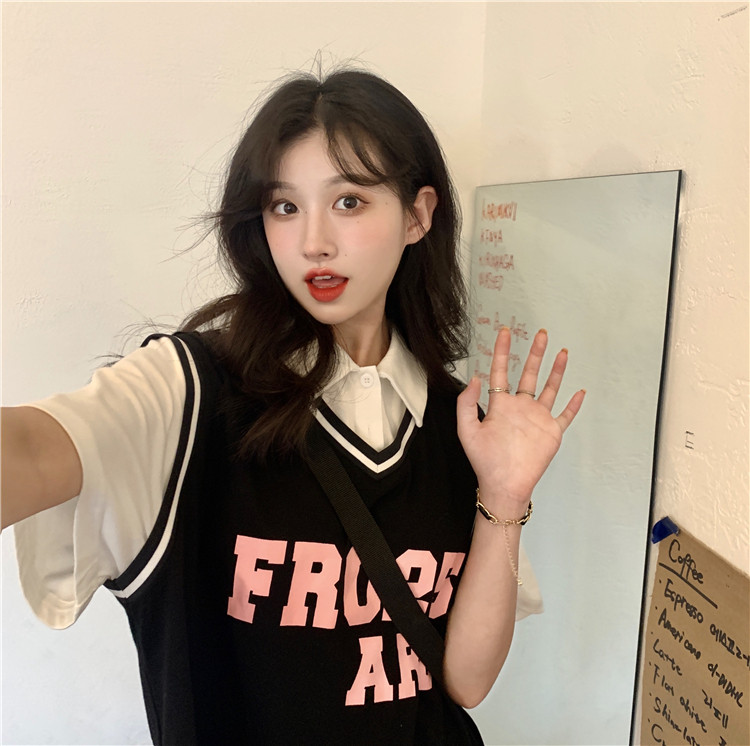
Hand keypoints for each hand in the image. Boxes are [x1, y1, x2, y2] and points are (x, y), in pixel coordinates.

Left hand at [457, 327, 584, 509]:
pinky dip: (574, 404)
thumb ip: (467, 403)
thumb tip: (475, 377)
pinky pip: (566, 415)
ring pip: (549, 389)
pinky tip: (580, 391)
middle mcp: (520, 408)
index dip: (502, 351)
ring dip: (556, 371)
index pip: (501, 372)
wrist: (504, 485)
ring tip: (562, 351)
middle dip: (535, 353)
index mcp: (500, 405)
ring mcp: (538, 419)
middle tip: (541, 333)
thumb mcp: (467, 430)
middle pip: (529, 374)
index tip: (505, 332)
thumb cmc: (484, 460)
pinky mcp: (552, 432)